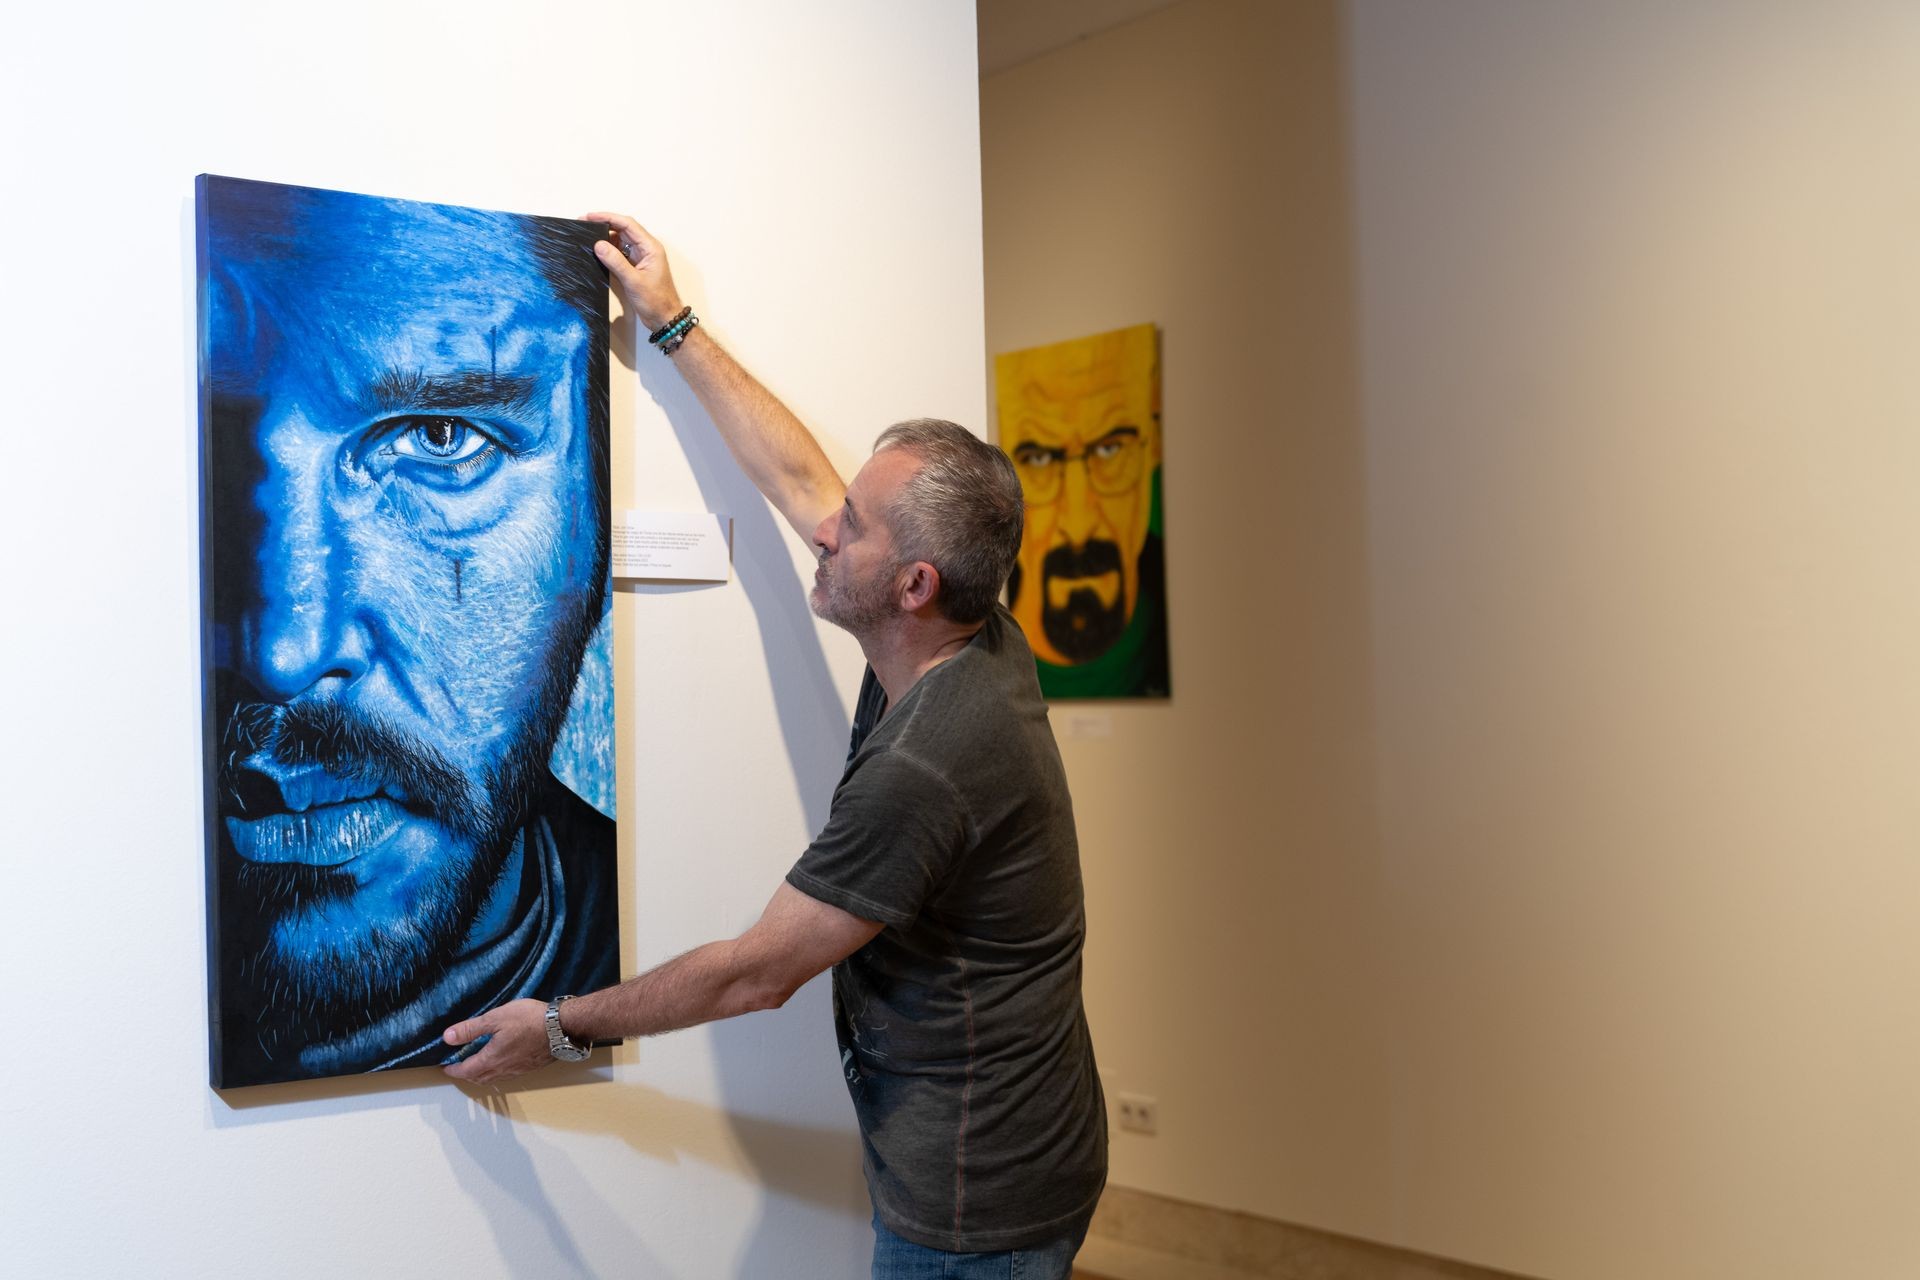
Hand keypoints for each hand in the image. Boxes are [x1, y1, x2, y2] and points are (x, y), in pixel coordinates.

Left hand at [441, 998, 552, 1083]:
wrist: (562, 1027)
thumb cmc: (529, 1020)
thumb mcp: (496, 1018)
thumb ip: (471, 1029)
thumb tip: (447, 1037)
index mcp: (491, 1059)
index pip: (466, 1070)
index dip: (453, 1070)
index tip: (445, 1067)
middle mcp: (503, 1070)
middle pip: (479, 1078)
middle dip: (466, 1074)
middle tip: (459, 1066)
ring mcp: (518, 1070)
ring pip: (493, 1079)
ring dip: (481, 1075)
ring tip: (477, 1065)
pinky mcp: (529, 1067)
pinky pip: (507, 1076)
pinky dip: (496, 1072)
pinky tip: (501, 1062)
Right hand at [584, 211, 685, 333]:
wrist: (664, 318)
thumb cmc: (656, 301)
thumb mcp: (633, 281)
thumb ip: (616, 262)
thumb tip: (599, 244)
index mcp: (650, 247)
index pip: (627, 224)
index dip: (608, 217)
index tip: (590, 216)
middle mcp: (646, 249)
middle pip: (623, 229)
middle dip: (604, 225)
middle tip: (584, 224)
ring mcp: (640, 257)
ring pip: (620, 240)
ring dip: (605, 237)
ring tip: (587, 236)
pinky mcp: (635, 266)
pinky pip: (620, 253)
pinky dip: (608, 251)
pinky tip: (597, 251)